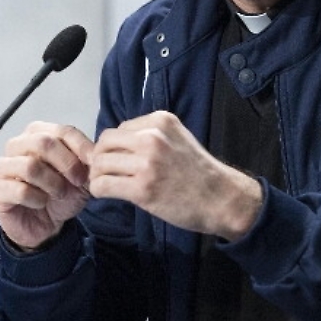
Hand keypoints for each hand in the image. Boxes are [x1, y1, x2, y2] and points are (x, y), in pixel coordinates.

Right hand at [0, 122, 93, 249]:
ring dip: (52, 183)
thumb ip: (88, 161)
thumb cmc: (61, 195)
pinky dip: (37, 199)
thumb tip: (95, 152)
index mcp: (39, 134)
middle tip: (78, 182)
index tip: (94, 164)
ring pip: (29, 166)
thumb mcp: (83, 177)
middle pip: (43, 143)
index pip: (62, 131)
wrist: (48, 225)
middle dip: (67, 164)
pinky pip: (19, 190)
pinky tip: (41, 203)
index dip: (82, 147)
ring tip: (59, 194)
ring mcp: (3, 166)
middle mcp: (18, 145)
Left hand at [88, 111, 262, 240]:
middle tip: (107, 173)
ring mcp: (147, 163)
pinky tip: (107, 194)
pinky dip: (99, 190)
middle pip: (105, 142)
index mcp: (160, 121)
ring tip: (108, 185)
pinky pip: (102, 185)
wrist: (222, 199)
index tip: (121, 162)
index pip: (119, 128)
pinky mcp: (142, 188)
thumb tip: (117, 145)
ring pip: (100, 163)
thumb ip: (151, 136)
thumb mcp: (178, 139)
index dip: (115, 147)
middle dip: (101, 158)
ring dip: (98, 175)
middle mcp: (152, 137)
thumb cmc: (200, 173)